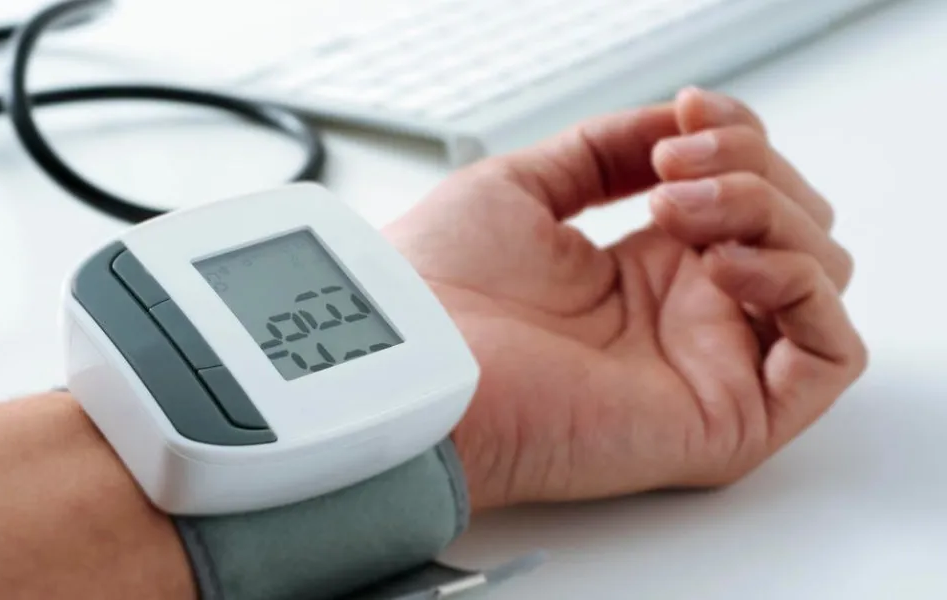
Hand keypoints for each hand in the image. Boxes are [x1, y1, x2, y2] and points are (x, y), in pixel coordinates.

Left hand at [383, 87, 866, 511]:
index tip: (685, 111)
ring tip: (683, 211)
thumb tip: (673, 126)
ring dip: (771, 214)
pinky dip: (802, 288)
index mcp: (641, 267)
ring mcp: (708, 364)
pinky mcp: (729, 418)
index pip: (745, 190)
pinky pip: (831, 356)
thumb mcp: (521, 187)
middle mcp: (683, 315)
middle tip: (674, 166)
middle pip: (792, 222)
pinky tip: (726, 265)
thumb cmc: (438, 290)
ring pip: (819, 273)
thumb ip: (603, 152)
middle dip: (752, 168)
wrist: (409, 362)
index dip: (736, 136)